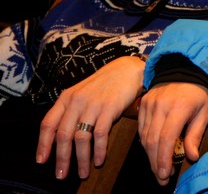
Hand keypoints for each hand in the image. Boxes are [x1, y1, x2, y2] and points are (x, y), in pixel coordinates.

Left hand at [36, 55, 145, 178]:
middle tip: (62, 175)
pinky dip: (99, 150)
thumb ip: (71, 110)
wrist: (127, 70)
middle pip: (63, 135)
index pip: (48, 124)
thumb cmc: (105, 83)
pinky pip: (100, 134)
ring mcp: (93, 105)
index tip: (42, 161)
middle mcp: (77, 101)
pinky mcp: (110, 108)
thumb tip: (60, 137)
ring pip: (81, 138)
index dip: (43, 144)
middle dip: (61, 158)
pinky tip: (100, 160)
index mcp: (66, 98)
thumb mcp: (82, 93)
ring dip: (81, 159)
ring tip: (83, 172)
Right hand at [138, 82, 207, 185]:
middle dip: (156, 163)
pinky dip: (145, 143)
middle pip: (152, 141)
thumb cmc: (199, 94)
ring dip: (150, 156)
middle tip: (162, 178)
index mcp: (179, 107)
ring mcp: (149, 104)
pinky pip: (141, 128)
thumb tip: (192, 157)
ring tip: (159, 168)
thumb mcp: (204, 113)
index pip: (166, 138)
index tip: (165, 174)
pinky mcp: (143, 104)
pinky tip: (153, 152)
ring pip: (144, 137)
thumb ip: (195, 135)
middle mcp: (161, 106)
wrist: (186, 70)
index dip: (163, 159)